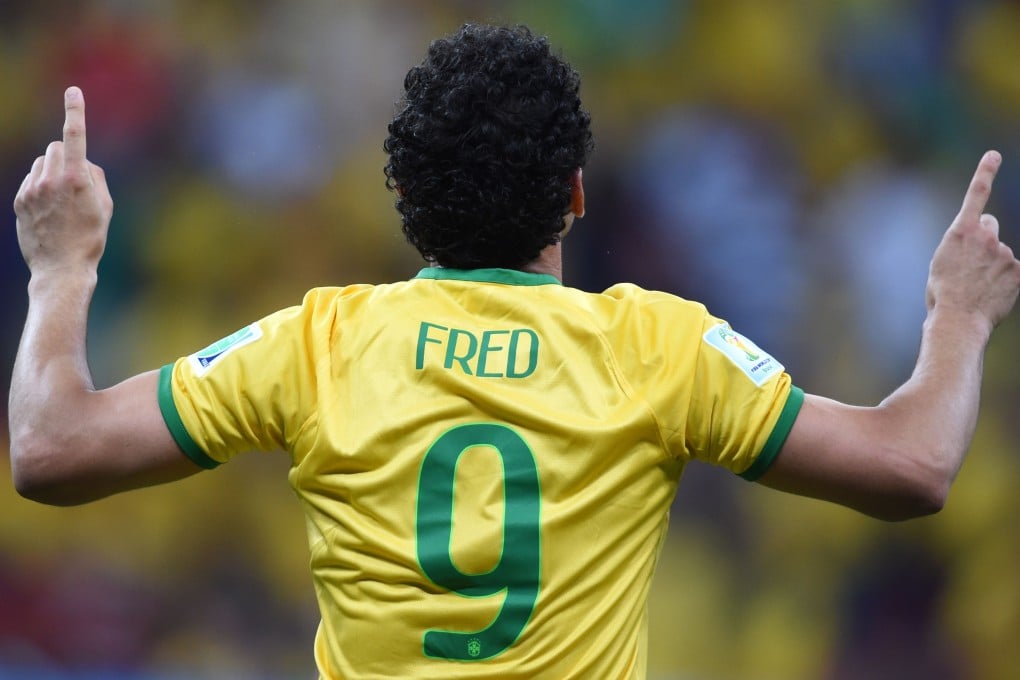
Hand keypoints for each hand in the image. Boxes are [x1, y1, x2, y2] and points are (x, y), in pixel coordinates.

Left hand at [13, 87, 112, 276]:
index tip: (73, 91)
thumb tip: (84, 162)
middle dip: (65, 155)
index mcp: (77, 180)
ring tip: (62, 201)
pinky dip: (40, 186)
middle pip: (55, 147)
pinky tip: (49, 210)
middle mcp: (51, 180)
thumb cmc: (90, 239)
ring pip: (41, 163)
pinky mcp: (20, 200)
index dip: (75, 111)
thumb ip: (96, 177)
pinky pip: (31, 179)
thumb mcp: (105, 208)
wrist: (61, 268)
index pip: (75, 137)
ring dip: (52, 171)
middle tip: (76, 180)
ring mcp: (32, 190)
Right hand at [926, 151, 1019, 333]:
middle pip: (990, 226)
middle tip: (970, 263)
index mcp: (960, 232)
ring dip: (991, 264)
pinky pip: (1012, 270)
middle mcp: (986, 236)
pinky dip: (1004, 280)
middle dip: (984, 239)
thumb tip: (983, 238)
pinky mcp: (1019, 270)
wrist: (958, 320)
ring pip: (1000, 251)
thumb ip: (964, 244)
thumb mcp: (943, 261)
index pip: (976, 194)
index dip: (986, 172)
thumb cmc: (943, 294)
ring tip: (976, 287)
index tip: (994, 155)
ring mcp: (1004, 252)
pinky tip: (991, 294)